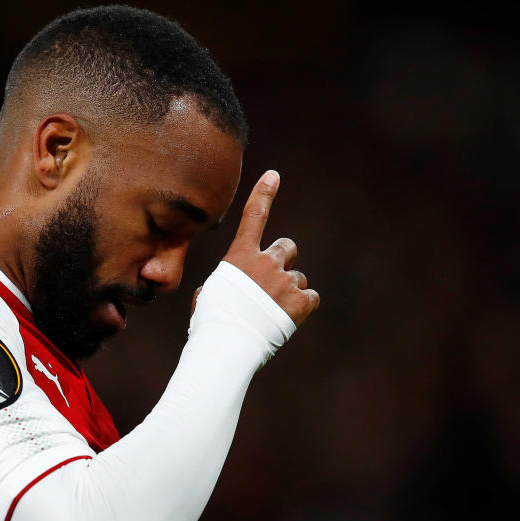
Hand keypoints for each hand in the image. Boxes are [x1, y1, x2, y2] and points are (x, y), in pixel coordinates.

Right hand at [219, 170, 319, 326]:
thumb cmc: (211, 324)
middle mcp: (265, 262)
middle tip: (274, 284)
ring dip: (290, 291)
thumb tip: (232, 289)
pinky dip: (303, 307)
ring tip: (273, 312)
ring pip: (298, 277)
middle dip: (284, 261)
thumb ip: (226, 283)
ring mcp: (284, 280)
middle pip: (288, 247)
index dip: (264, 194)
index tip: (274, 176)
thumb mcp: (209, 295)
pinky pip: (311, 297)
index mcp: (240, 257)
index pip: (253, 217)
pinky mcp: (301, 300)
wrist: (228, 344)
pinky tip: (287, 320)